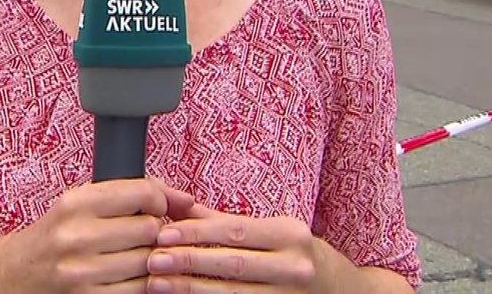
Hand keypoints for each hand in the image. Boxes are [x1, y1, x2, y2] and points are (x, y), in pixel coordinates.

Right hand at [12, 178, 195, 293]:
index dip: (161, 200)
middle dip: (155, 231)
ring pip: (148, 260)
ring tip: (135, 255)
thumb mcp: (77, 205)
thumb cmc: (54, 237)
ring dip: (150, 258)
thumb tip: (183, 199)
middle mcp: (77, 236)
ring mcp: (83, 272)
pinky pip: (139, 289)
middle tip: (145, 235)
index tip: (160, 207)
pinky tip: (130, 275)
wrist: (15, 275)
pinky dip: (143, 282)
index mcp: (75, 204)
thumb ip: (125, 195)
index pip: (142, 193)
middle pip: (149, 228)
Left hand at [143, 202, 317, 292]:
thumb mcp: (272, 230)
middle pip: (232, 263)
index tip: (165, 233)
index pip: (235, 231)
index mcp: (290, 234)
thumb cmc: (296, 254)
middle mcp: (294, 266)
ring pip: (232, 293)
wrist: (337, 290)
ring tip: (158, 282)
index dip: (197, 232)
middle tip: (154, 259)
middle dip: (189, 261)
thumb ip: (226, 221)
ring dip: (191, 288)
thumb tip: (180, 206)